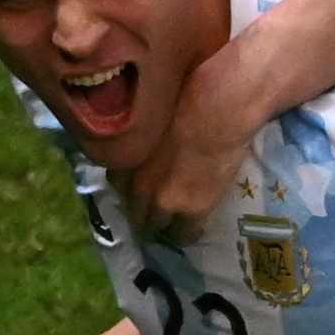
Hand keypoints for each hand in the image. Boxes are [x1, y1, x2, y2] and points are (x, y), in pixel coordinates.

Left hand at [126, 46, 271, 227]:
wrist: (217, 110)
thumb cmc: (188, 98)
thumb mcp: (151, 117)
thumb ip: (143, 136)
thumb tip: (148, 138)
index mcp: (125, 159)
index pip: (117, 184)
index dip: (130, 189)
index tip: (140, 189)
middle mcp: (136, 184)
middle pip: (134, 209)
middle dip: (142, 213)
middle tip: (154, 213)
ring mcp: (162, 200)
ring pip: (154, 226)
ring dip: (160, 227)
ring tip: (171, 226)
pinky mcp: (190, 212)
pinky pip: (183, 236)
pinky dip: (184, 235)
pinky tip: (189, 233)